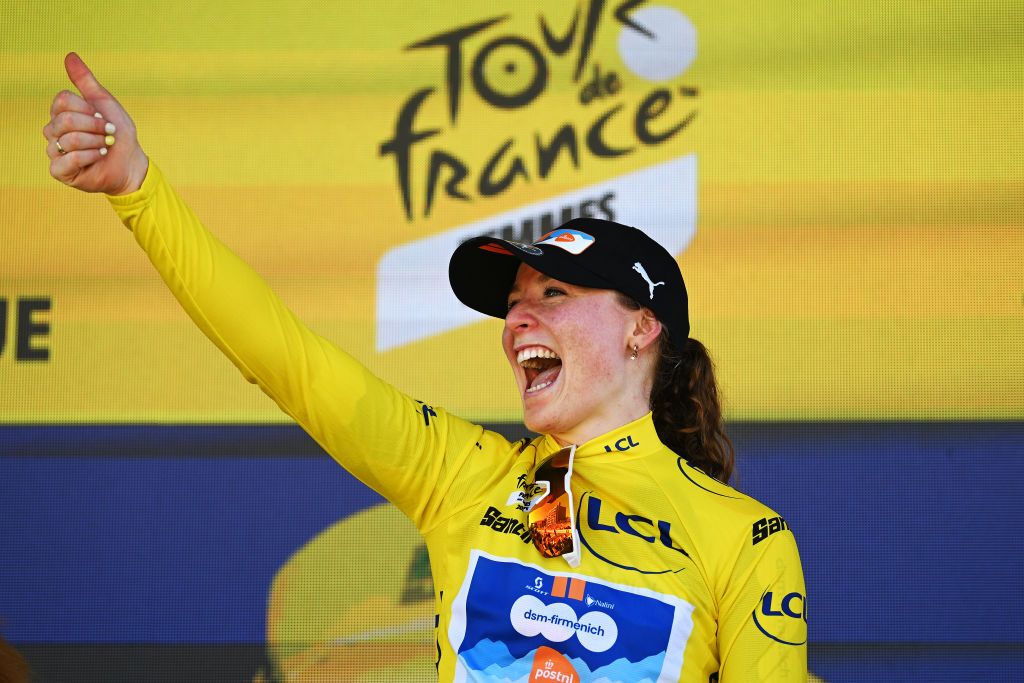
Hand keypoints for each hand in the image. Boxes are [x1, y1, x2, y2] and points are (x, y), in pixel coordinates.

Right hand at [43, 52, 148, 194]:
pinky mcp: (59, 171)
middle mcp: (53, 131)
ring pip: (68, 139)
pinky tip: (99, 158)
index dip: (88, 109)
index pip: (63, 100)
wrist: (131, 163)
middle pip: (66, 120)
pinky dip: (90, 157)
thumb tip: (69, 55)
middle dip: (95, 127)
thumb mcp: (104, 102)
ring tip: (104, 147)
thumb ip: (86, 81)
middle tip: (108, 134)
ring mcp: (54, 151)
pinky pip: (68, 159)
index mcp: (61, 113)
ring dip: (95, 142)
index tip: (103, 117)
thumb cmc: (118, 134)